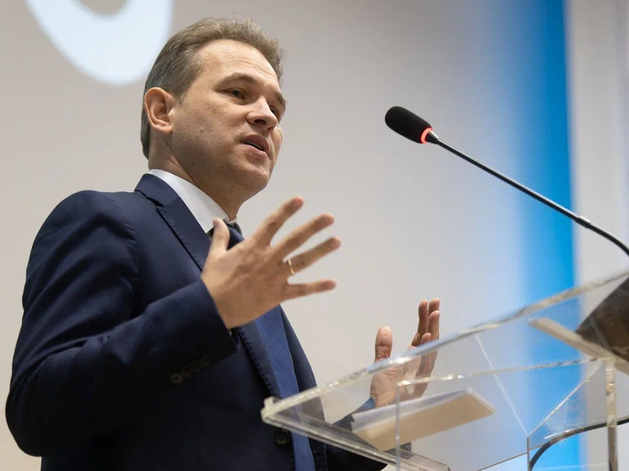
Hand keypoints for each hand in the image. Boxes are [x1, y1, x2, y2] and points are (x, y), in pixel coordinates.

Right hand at [202, 196, 339, 328]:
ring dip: (320, 250)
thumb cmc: (213, 282)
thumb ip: (220, 237)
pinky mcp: (278, 295)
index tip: (300, 200)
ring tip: (336, 241)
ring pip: (301, 261)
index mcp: (252, 247)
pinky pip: (300, 290)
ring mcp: (274, 277)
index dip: (287, 210)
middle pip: (294, 239)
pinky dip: (316, 287)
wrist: (213, 309)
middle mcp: (267, 259)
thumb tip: (217, 220)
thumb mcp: (215, 256)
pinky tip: (332, 283)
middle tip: (329, 218)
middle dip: (313, 227)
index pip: (272, 223)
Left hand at [369, 299, 439, 406]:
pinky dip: (427, 349)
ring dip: (433, 330)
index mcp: (413, 357)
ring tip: (434, 313)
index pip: (421, 333)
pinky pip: (425, 363)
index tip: (425, 302)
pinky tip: (427, 336)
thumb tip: (385, 327)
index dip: (423, 318)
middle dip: (432, 319)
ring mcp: (421, 372)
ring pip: (431, 348)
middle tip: (435, 301)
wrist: (379, 411)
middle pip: (429, 337)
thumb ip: (383, 348)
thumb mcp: (381, 364)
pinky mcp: (419, 382)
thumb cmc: (383, 391)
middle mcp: (420, 362)